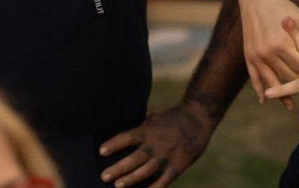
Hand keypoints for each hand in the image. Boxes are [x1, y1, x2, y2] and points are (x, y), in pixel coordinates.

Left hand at [98, 102, 212, 187]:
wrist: (198, 117)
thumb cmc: (172, 117)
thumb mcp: (154, 117)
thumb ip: (139, 127)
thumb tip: (118, 130)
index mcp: (149, 129)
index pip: (128, 136)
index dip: (114, 143)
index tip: (101, 151)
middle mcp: (157, 143)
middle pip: (135, 157)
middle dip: (119, 168)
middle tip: (104, 176)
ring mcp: (167, 156)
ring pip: (147, 170)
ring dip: (132, 179)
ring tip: (117, 185)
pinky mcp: (178, 166)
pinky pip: (164, 181)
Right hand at [238, 0, 298, 108]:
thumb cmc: (283, 7)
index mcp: (282, 43)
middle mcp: (268, 52)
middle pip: (288, 75)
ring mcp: (256, 55)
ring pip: (272, 80)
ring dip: (281, 94)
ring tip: (291, 106)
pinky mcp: (249, 55)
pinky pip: (254, 77)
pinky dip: (259, 90)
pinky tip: (264, 100)